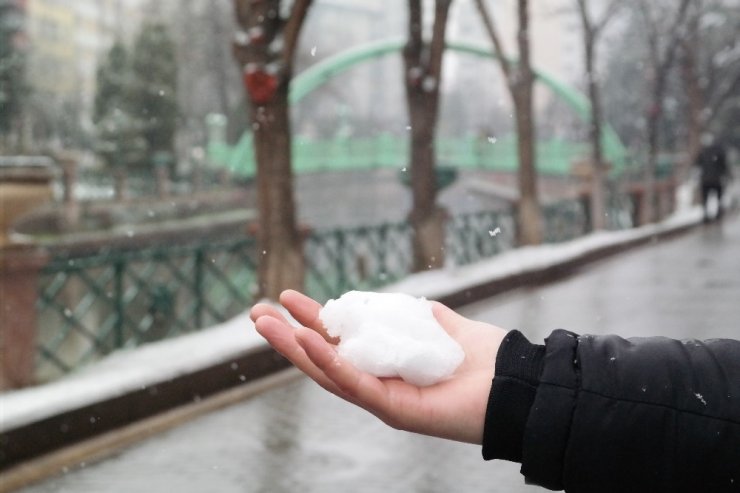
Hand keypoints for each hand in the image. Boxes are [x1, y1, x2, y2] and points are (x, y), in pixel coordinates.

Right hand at [250, 290, 506, 443]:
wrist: (513, 381)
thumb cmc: (481, 357)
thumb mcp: (437, 324)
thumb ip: (412, 315)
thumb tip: (394, 303)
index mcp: (384, 363)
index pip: (339, 342)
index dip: (311, 321)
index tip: (286, 298)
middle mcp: (377, 382)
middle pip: (322, 359)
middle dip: (287, 337)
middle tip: (256, 314)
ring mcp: (382, 398)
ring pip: (327, 373)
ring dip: (294, 348)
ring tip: (265, 324)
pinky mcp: (393, 409)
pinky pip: (353, 383)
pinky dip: (326, 362)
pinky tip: (304, 340)